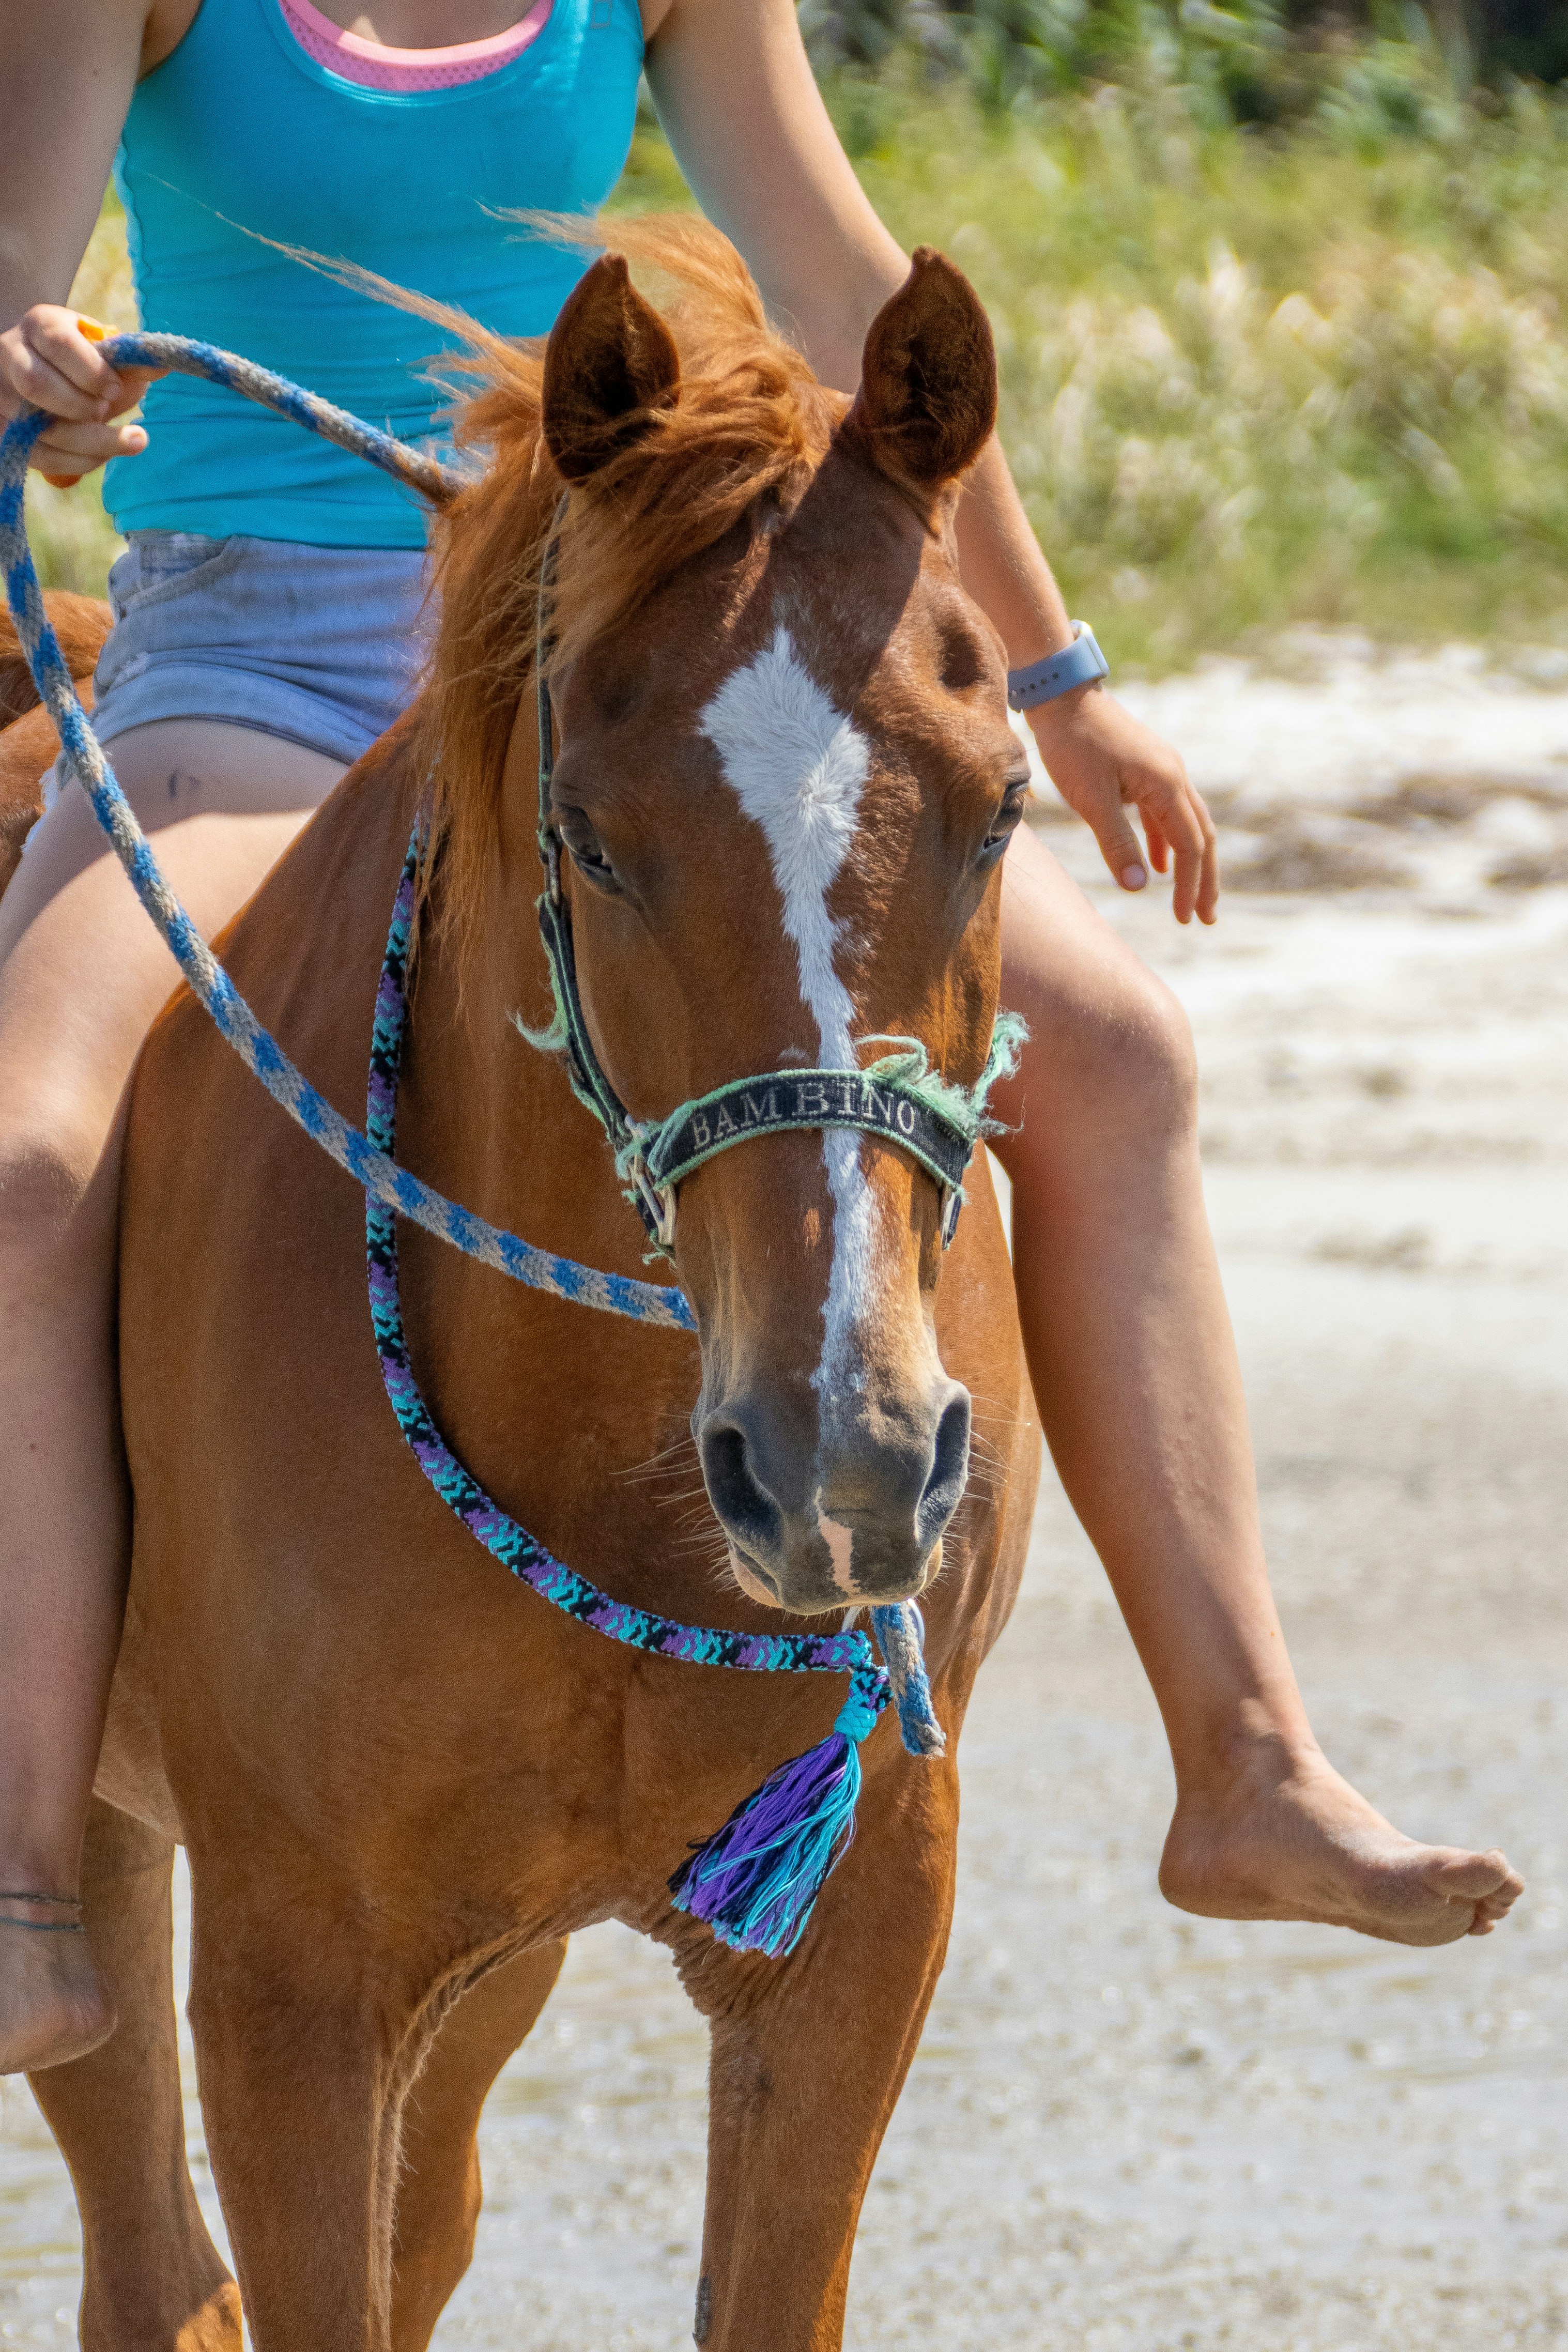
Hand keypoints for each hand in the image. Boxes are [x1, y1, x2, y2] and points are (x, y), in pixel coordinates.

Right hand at [0, 305, 162, 486]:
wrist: (45, 373)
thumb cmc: (83, 362)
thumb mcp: (104, 353)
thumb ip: (131, 361)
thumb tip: (162, 365)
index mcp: (39, 327)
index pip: (58, 343)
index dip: (91, 371)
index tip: (115, 389)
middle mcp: (11, 356)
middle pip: (37, 385)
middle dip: (82, 407)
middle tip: (108, 411)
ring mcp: (2, 396)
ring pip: (38, 427)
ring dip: (90, 442)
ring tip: (128, 440)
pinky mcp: (4, 431)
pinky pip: (40, 456)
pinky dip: (79, 461)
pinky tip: (103, 454)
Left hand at [1027, 681, 1217, 924]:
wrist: (1063, 698)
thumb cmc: (1074, 746)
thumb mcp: (1092, 800)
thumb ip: (1117, 843)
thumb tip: (1138, 887)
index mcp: (1167, 785)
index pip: (1191, 847)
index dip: (1191, 886)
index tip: (1186, 918)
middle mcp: (1175, 776)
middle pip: (1201, 838)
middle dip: (1205, 881)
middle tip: (1206, 919)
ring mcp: (1163, 771)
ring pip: (1188, 825)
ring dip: (1190, 863)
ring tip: (1189, 898)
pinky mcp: (1147, 770)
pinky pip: (1166, 813)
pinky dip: (1166, 842)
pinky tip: (1158, 865)